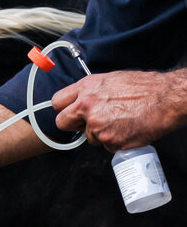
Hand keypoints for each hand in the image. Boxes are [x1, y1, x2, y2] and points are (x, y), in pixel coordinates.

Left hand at [52, 70, 186, 150]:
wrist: (167, 100)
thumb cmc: (146, 89)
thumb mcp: (112, 80)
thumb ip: (92, 91)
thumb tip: (81, 100)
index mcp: (87, 88)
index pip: (57, 102)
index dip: (64, 109)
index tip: (70, 113)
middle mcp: (87, 106)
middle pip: (62, 123)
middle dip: (74, 125)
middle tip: (89, 124)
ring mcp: (97, 125)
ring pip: (88, 137)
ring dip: (101, 134)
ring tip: (121, 122)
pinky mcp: (109, 140)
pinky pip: (106, 146)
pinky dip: (116, 142)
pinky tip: (128, 130)